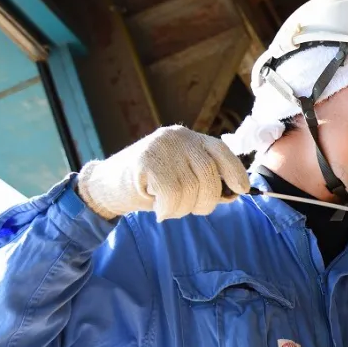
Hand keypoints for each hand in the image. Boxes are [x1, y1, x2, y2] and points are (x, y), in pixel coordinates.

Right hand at [76, 126, 250, 220]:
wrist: (104, 187)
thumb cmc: (149, 186)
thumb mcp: (181, 177)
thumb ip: (205, 182)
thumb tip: (235, 193)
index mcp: (189, 138)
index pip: (220, 150)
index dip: (234, 171)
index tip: (243, 190)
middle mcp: (177, 137)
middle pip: (209, 173)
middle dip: (206, 200)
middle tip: (192, 210)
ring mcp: (161, 146)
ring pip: (191, 187)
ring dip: (184, 208)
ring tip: (169, 206)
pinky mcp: (146, 161)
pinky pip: (173, 194)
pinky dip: (170, 209)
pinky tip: (159, 208)